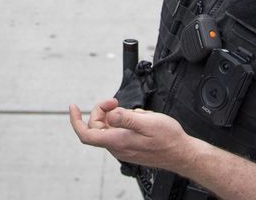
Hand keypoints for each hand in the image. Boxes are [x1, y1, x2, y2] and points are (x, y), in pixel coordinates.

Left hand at [69, 99, 189, 173]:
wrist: (182, 153)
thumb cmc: (168, 139)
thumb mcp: (148, 122)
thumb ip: (127, 118)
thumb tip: (110, 114)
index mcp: (118, 141)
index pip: (86, 134)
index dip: (76, 120)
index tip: (74, 107)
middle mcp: (118, 147)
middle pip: (97, 127)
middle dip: (102, 110)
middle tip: (116, 101)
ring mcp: (123, 149)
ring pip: (108, 128)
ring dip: (115, 116)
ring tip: (133, 112)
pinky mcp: (130, 148)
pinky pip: (118, 131)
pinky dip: (123, 121)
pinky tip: (138, 118)